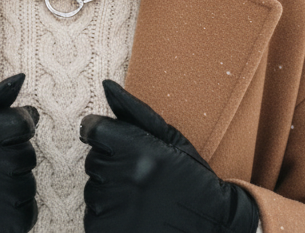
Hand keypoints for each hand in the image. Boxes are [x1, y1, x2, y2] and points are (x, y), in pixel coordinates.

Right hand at [0, 73, 38, 232]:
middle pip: (27, 153)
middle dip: (7, 158)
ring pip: (27, 183)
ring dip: (10, 185)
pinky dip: (12, 210)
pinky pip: (27, 211)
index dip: (9, 130)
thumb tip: (20, 79)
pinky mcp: (5, 227)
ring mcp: (1, 200)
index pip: (23, 123)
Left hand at [79, 79, 258, 232]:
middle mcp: (125, 180)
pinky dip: (108, 216)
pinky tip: (134, 215)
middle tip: (140, 176)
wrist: (212, 229)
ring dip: (110, 192)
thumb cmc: (193, 181)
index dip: (103, 135)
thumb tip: (107, 86)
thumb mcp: (173, 141)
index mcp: (139, 151)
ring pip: (92, 189)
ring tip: (140, 198)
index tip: (117, 144)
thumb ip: (136, 112)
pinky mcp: (107, 232)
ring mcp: (114, 210)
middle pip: (93, 160)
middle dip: (112, 165)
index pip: (92, 130)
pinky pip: (94, 215)